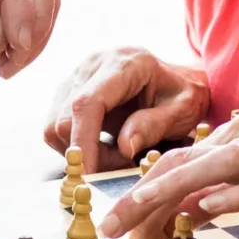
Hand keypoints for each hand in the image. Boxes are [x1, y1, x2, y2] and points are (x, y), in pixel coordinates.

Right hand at [43, 46, 207, 165]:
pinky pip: (58, 127)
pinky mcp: (68, 91)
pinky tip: (105, 146)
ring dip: (82, 151)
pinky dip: (78, 146)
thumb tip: (124, 148)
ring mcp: (77, 76)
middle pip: (65, 118)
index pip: (87, 103)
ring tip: (117, 154)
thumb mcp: (182, 111)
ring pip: (55, 126)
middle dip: (89, 153)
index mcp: (124, 64)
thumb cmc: (183, 95)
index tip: (90, 174)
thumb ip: (153, 126)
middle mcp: (93, 65)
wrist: (177, 81)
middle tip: (122, 163)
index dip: (84, 141)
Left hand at [97, 113, 238, 238]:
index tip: (118, 220)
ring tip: (136, 224)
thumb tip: (183, 213)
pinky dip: (224, 200)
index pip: (176, 160)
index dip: (141, 191)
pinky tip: (198, 213)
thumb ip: (224, 192)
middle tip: (108, 228)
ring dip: (163, 199)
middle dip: (137, 198)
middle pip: (178, 165)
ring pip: (204, 172)